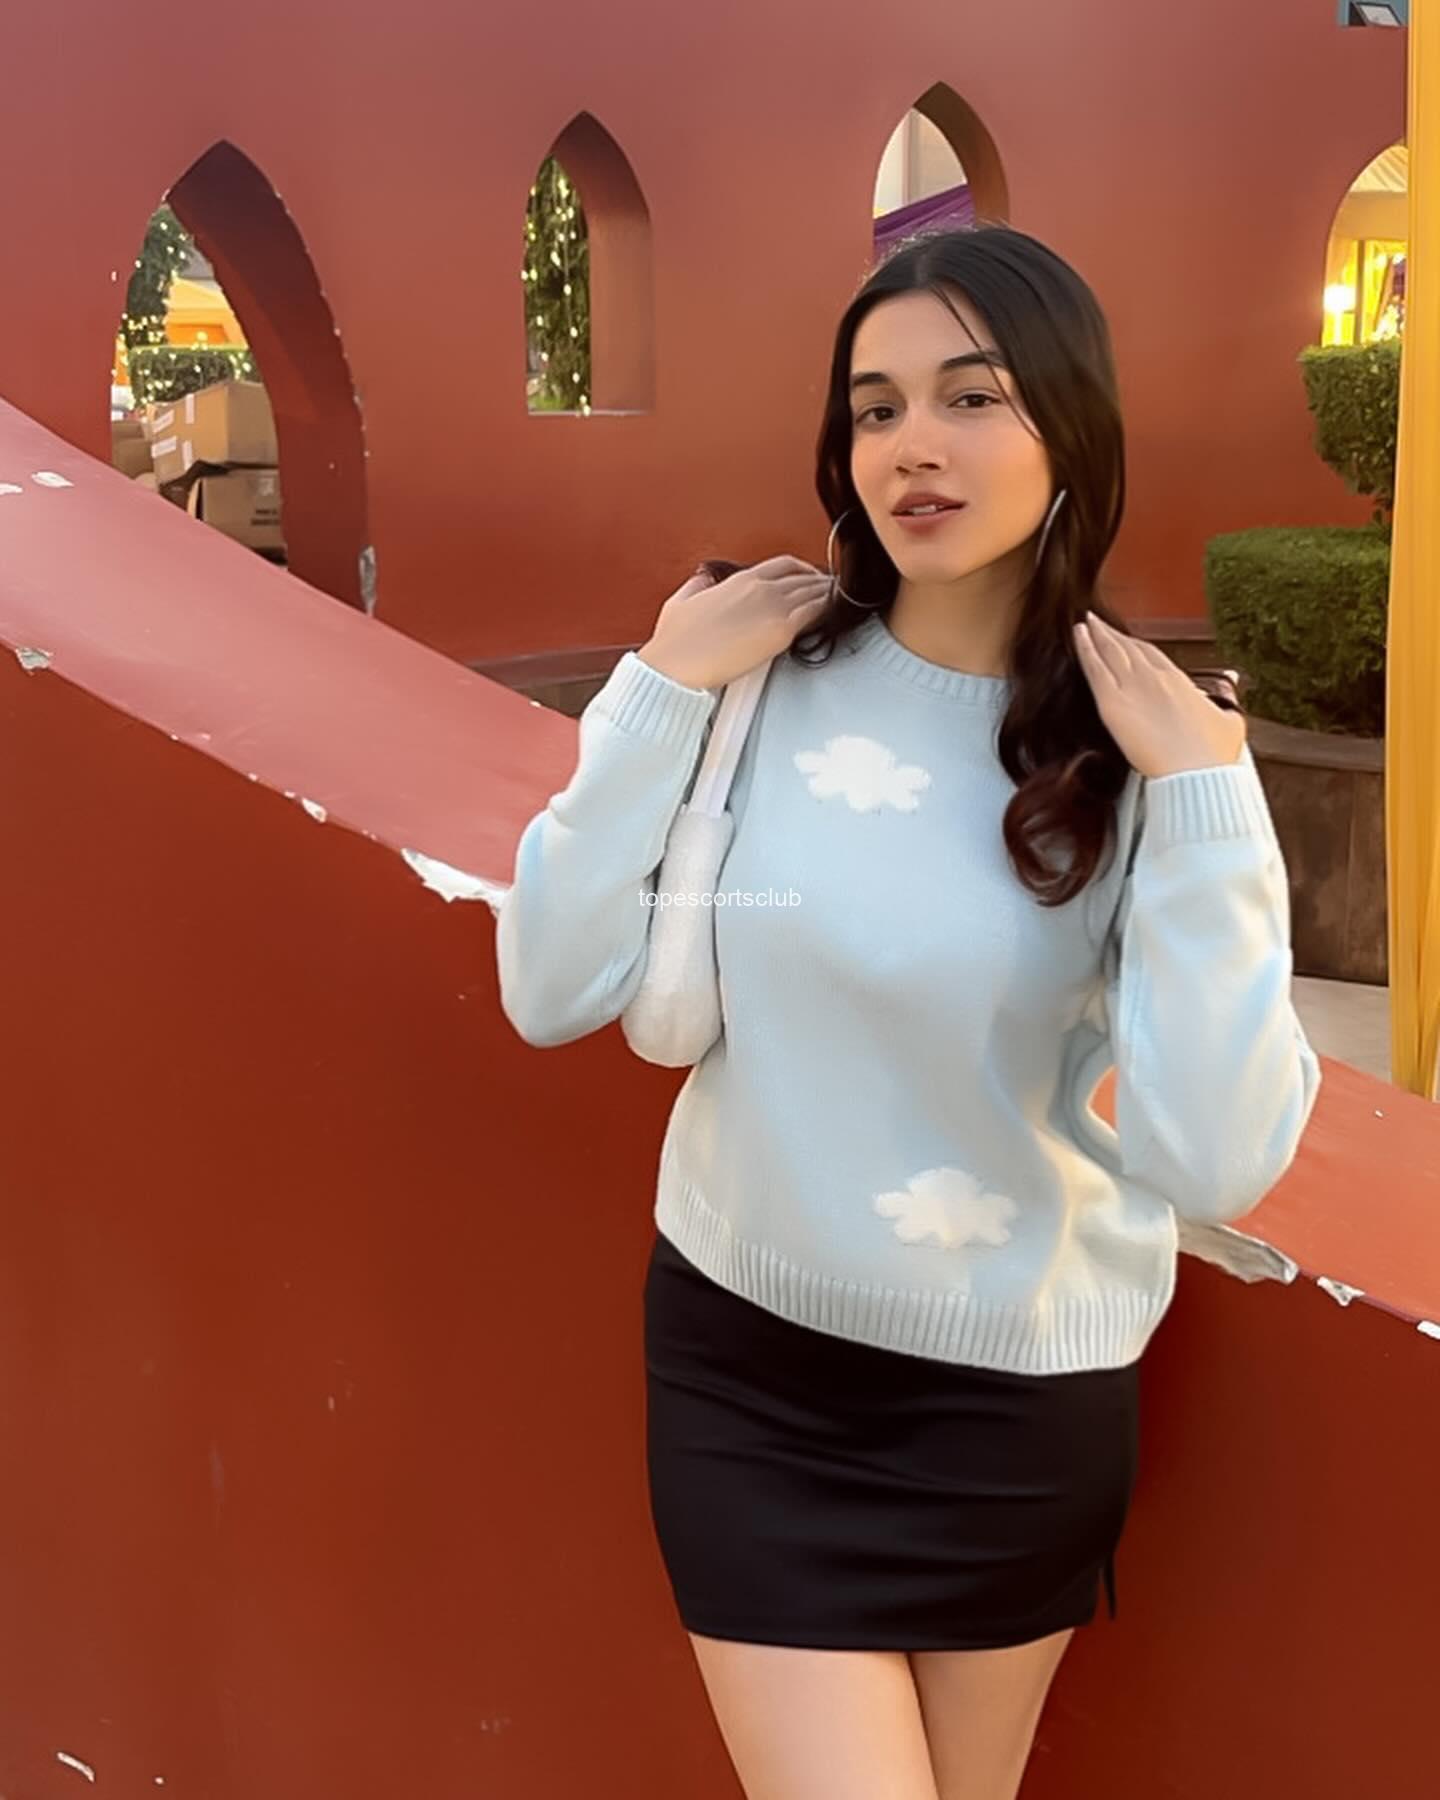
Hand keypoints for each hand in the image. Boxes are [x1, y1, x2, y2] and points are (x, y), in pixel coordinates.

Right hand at [638, 556, 831, 689]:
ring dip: (829, 593)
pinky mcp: (781, 631)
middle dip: (820, 581)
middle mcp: (760, 588)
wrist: (677, 664)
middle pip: (803, 576)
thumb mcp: (682, 601)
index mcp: (740, 580)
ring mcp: (773, 607)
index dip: (802, 569)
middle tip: (830, 589)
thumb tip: (704, 580)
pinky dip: (828, 608)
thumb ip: (698, 585)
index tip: (808, 576)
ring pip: (814, 591)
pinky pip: (815, 612)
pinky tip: (835, 612)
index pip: (783, 565)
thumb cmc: (676, 642)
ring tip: (840, 598)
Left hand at [1073, 612, 1246, 778]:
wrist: (1196, 770)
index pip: (1152, 655)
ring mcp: (1132, 687)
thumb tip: (1230, 682)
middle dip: (1113, 635)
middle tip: (1099, 623)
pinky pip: (1095, 670)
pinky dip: (1085, 650)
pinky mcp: (1112, 703)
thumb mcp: (1229, 720)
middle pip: (1129, 649)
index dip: (1136, 645)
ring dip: (1096, 635)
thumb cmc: (1212, 754)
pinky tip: (1078, 636)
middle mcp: (1154, 678)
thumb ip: (1225, 699)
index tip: (1127, 639)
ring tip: (1085, 623)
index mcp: (1179, 681)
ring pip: (1110, 652)